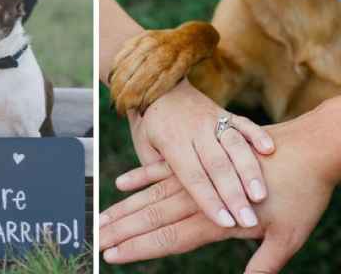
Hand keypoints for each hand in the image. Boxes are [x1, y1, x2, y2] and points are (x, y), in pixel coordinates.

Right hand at [99, 104, 339, 272]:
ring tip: (101, 217)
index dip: (138, 248)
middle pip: (151, 216)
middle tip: (95, 239)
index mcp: (218, 218)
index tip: (111, 255)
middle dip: (120, 230)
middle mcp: (200, 195)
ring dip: (124, 208)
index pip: (168, 237)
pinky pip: (164, 169)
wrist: (312, 146)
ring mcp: (198, 173)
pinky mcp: (202, 157)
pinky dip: (141, 176)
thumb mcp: (291, 235)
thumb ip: (265, 262)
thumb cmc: (305, 194)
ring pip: (151, 194)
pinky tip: (121, 183)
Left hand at [110, 79, 274, 228]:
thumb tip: (170, 202)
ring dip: (250, 170)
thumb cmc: (149, 128)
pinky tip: (271, 151)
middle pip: (217, 165)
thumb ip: (158, 173)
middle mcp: (194, 130)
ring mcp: (212, 120)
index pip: (192, 176)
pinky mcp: (226, 113)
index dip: (208, 199)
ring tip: (262, 195)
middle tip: (248, 220)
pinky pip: (244, 123)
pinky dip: (258, 135)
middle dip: (234, 194)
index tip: (224, 221)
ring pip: (235, 145)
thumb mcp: (145, 149)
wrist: (157, 86)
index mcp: (171, 142)